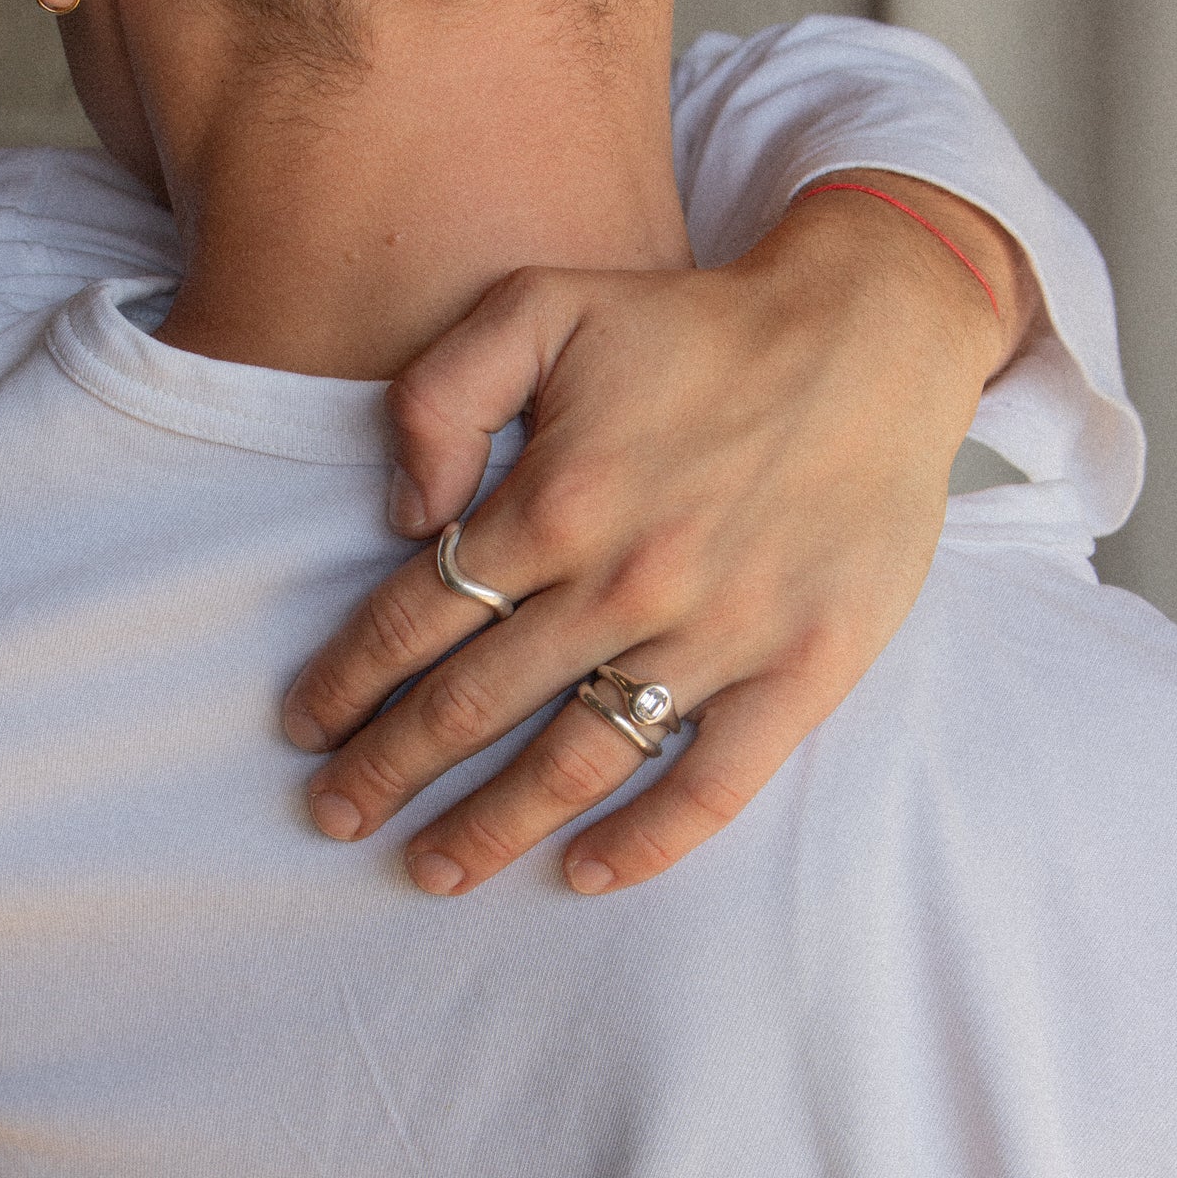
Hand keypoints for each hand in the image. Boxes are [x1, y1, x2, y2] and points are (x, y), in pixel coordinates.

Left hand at [284, 173, 1034, 894]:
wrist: (870, 336)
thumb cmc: (697, 325)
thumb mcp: (543, 304)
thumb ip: (442, 394)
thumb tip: (403, 515)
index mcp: (555, 502)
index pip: (416, 619)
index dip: (346, 682)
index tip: (305, 727)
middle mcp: (626, 582)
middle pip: (474, 705)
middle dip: (388, 770)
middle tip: (334, 815)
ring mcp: (717, 635)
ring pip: (575, 760)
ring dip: (490, 826)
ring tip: (431, 870)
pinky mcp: (802, 671)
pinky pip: (713, 785)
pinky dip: (646, 842)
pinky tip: (585, 873)